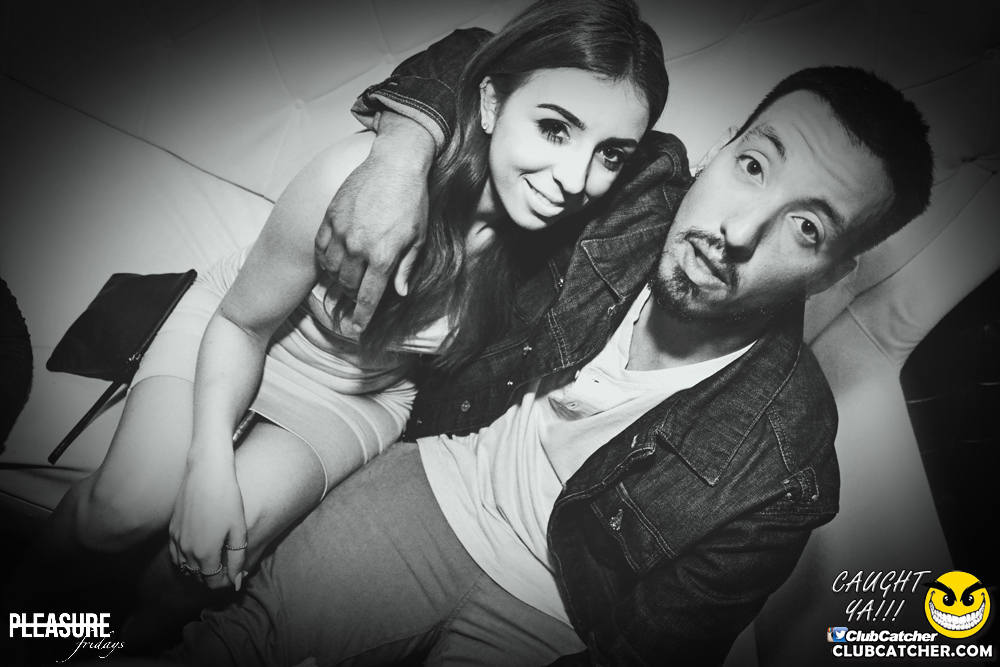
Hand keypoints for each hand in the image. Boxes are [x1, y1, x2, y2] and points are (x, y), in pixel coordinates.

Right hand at [169, 450, 246, 589]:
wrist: (206, 473)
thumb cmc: (227, 499)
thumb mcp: (238, 531)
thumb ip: (237, 559)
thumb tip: (236, 583)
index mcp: (205, 553)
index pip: (213, 582)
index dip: (226, 582)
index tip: (235, 574)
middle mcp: (186, 551)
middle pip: (199, 577)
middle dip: (214, 577)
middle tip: (228, 566)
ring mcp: (176, 540)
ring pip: (185, 568)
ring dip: (199, 569)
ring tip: (216, 559)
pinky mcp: (171, 530)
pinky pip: (176, 555)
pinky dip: (187, 560)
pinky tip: (199, 551)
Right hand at [315, 115, 435, 332]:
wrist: (395, 163)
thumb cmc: (413, 201)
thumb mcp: (418, 237)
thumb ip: (406, 267)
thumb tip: (400, 293)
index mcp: (383, 256)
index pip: (368, 297)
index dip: (362, 317)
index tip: (356, 329)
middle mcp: (359, 247)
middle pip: (347, 285)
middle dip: (352, 296)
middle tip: (357, 296)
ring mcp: (341, 231)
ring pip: (331, 269)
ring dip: (338, 279)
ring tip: (347, 276)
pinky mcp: (330, 217)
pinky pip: (320, 248)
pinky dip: (324, 259)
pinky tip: (333, 259)